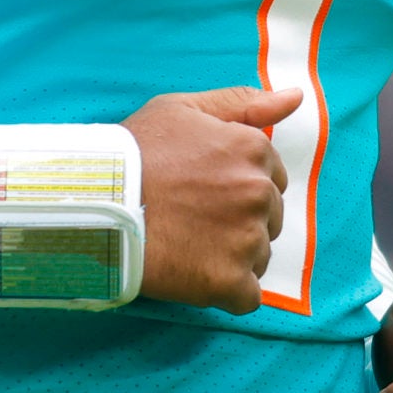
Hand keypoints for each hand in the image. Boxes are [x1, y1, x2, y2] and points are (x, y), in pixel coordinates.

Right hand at [120, 85, 299, 313]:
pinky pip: (247, 296)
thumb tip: (297, 96)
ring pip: (258, 255)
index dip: (235, 184)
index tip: (202, 188)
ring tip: (186, 242)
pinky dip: (225, 290)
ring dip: (231, 254)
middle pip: (268, 217)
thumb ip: (243, 103)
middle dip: (237, 219)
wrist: (95, 201)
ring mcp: (246, 239)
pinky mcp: (229, 281)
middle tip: (190, 215)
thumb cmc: (135, 151)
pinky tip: (193, 272)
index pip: (271, 177)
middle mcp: (258, 193)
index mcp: (253, 150)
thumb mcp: (184, 110)